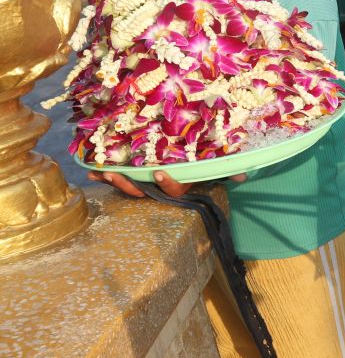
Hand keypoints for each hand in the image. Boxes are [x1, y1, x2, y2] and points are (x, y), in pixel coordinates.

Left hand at [89, 170, 245, 197]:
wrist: (187, 165)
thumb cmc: (201, 165)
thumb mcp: (215, 167)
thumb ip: (227, 170)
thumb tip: (244, 175)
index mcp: (180, 185)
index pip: (174, 189)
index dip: (166, 183)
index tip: (158, 172)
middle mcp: (160, 188)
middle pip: (143, 191)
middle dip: (129, 184)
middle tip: (118, 175)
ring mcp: (145, 184)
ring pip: (128, 187)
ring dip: (112, 181)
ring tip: (98, 173)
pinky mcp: (133, 177)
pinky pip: (117, 179)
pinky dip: (102, 177)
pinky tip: (88, 171)